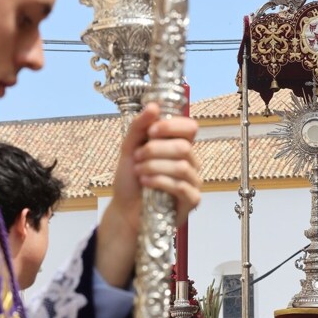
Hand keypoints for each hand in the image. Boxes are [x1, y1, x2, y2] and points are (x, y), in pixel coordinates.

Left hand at [96, 103, 200, 286]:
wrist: (124, 211)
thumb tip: (153, 106)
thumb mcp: (128, 149)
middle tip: (137, 157)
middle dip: (155, 150)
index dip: (172, 126)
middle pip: (183, 147)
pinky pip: (182, 186)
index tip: (151, 131)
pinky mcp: (192, 200)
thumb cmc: (130, 181)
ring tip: (138, 172)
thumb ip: (139, 127)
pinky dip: (160, 182)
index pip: (190, 127)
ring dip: (154, 167)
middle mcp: (190, 162)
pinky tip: (146, 183)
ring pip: (182, 166)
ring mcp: (193, 182)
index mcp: (178, 147)